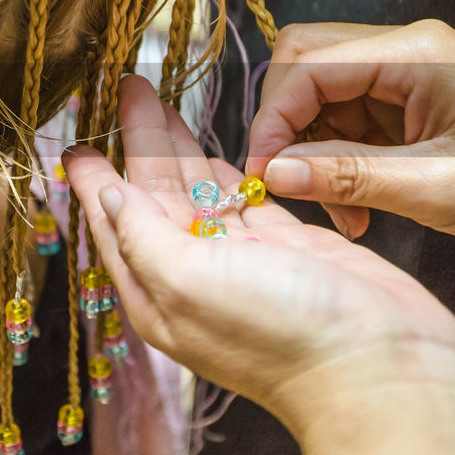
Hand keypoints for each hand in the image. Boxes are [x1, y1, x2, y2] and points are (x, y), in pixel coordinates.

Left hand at [63, 75, 454, 436]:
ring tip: (158, 102)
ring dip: (177, 148)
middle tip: (127, 88)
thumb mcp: (186, 281)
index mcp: (156, 292)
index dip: (94, 179)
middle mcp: (193, 277)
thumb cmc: (277, 331)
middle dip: (138, 142)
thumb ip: (140, 234)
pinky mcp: (288, 248)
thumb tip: (108, 195)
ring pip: (198, 192)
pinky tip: (208, 147)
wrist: (378, 366)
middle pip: (154, 196)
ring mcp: (242, 261)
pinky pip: (244, 200)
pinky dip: (225, 173)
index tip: (76, 138)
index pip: (112, 223)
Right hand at [246, 20, 454, 257]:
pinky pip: (350, 119)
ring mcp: (411, 74)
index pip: (308, 66)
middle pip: (306, 63)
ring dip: (313, 150)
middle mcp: (407, 50)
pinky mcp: (414, 103)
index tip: (262, 177)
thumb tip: (272, 173)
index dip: (273, 121)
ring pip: (323, 95)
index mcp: (416, 53)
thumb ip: (347, 176)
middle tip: (288, 183)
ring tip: (338, 211)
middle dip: (285, 125)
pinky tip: (355, 206)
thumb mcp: (436, 189)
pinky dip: (338, 160)